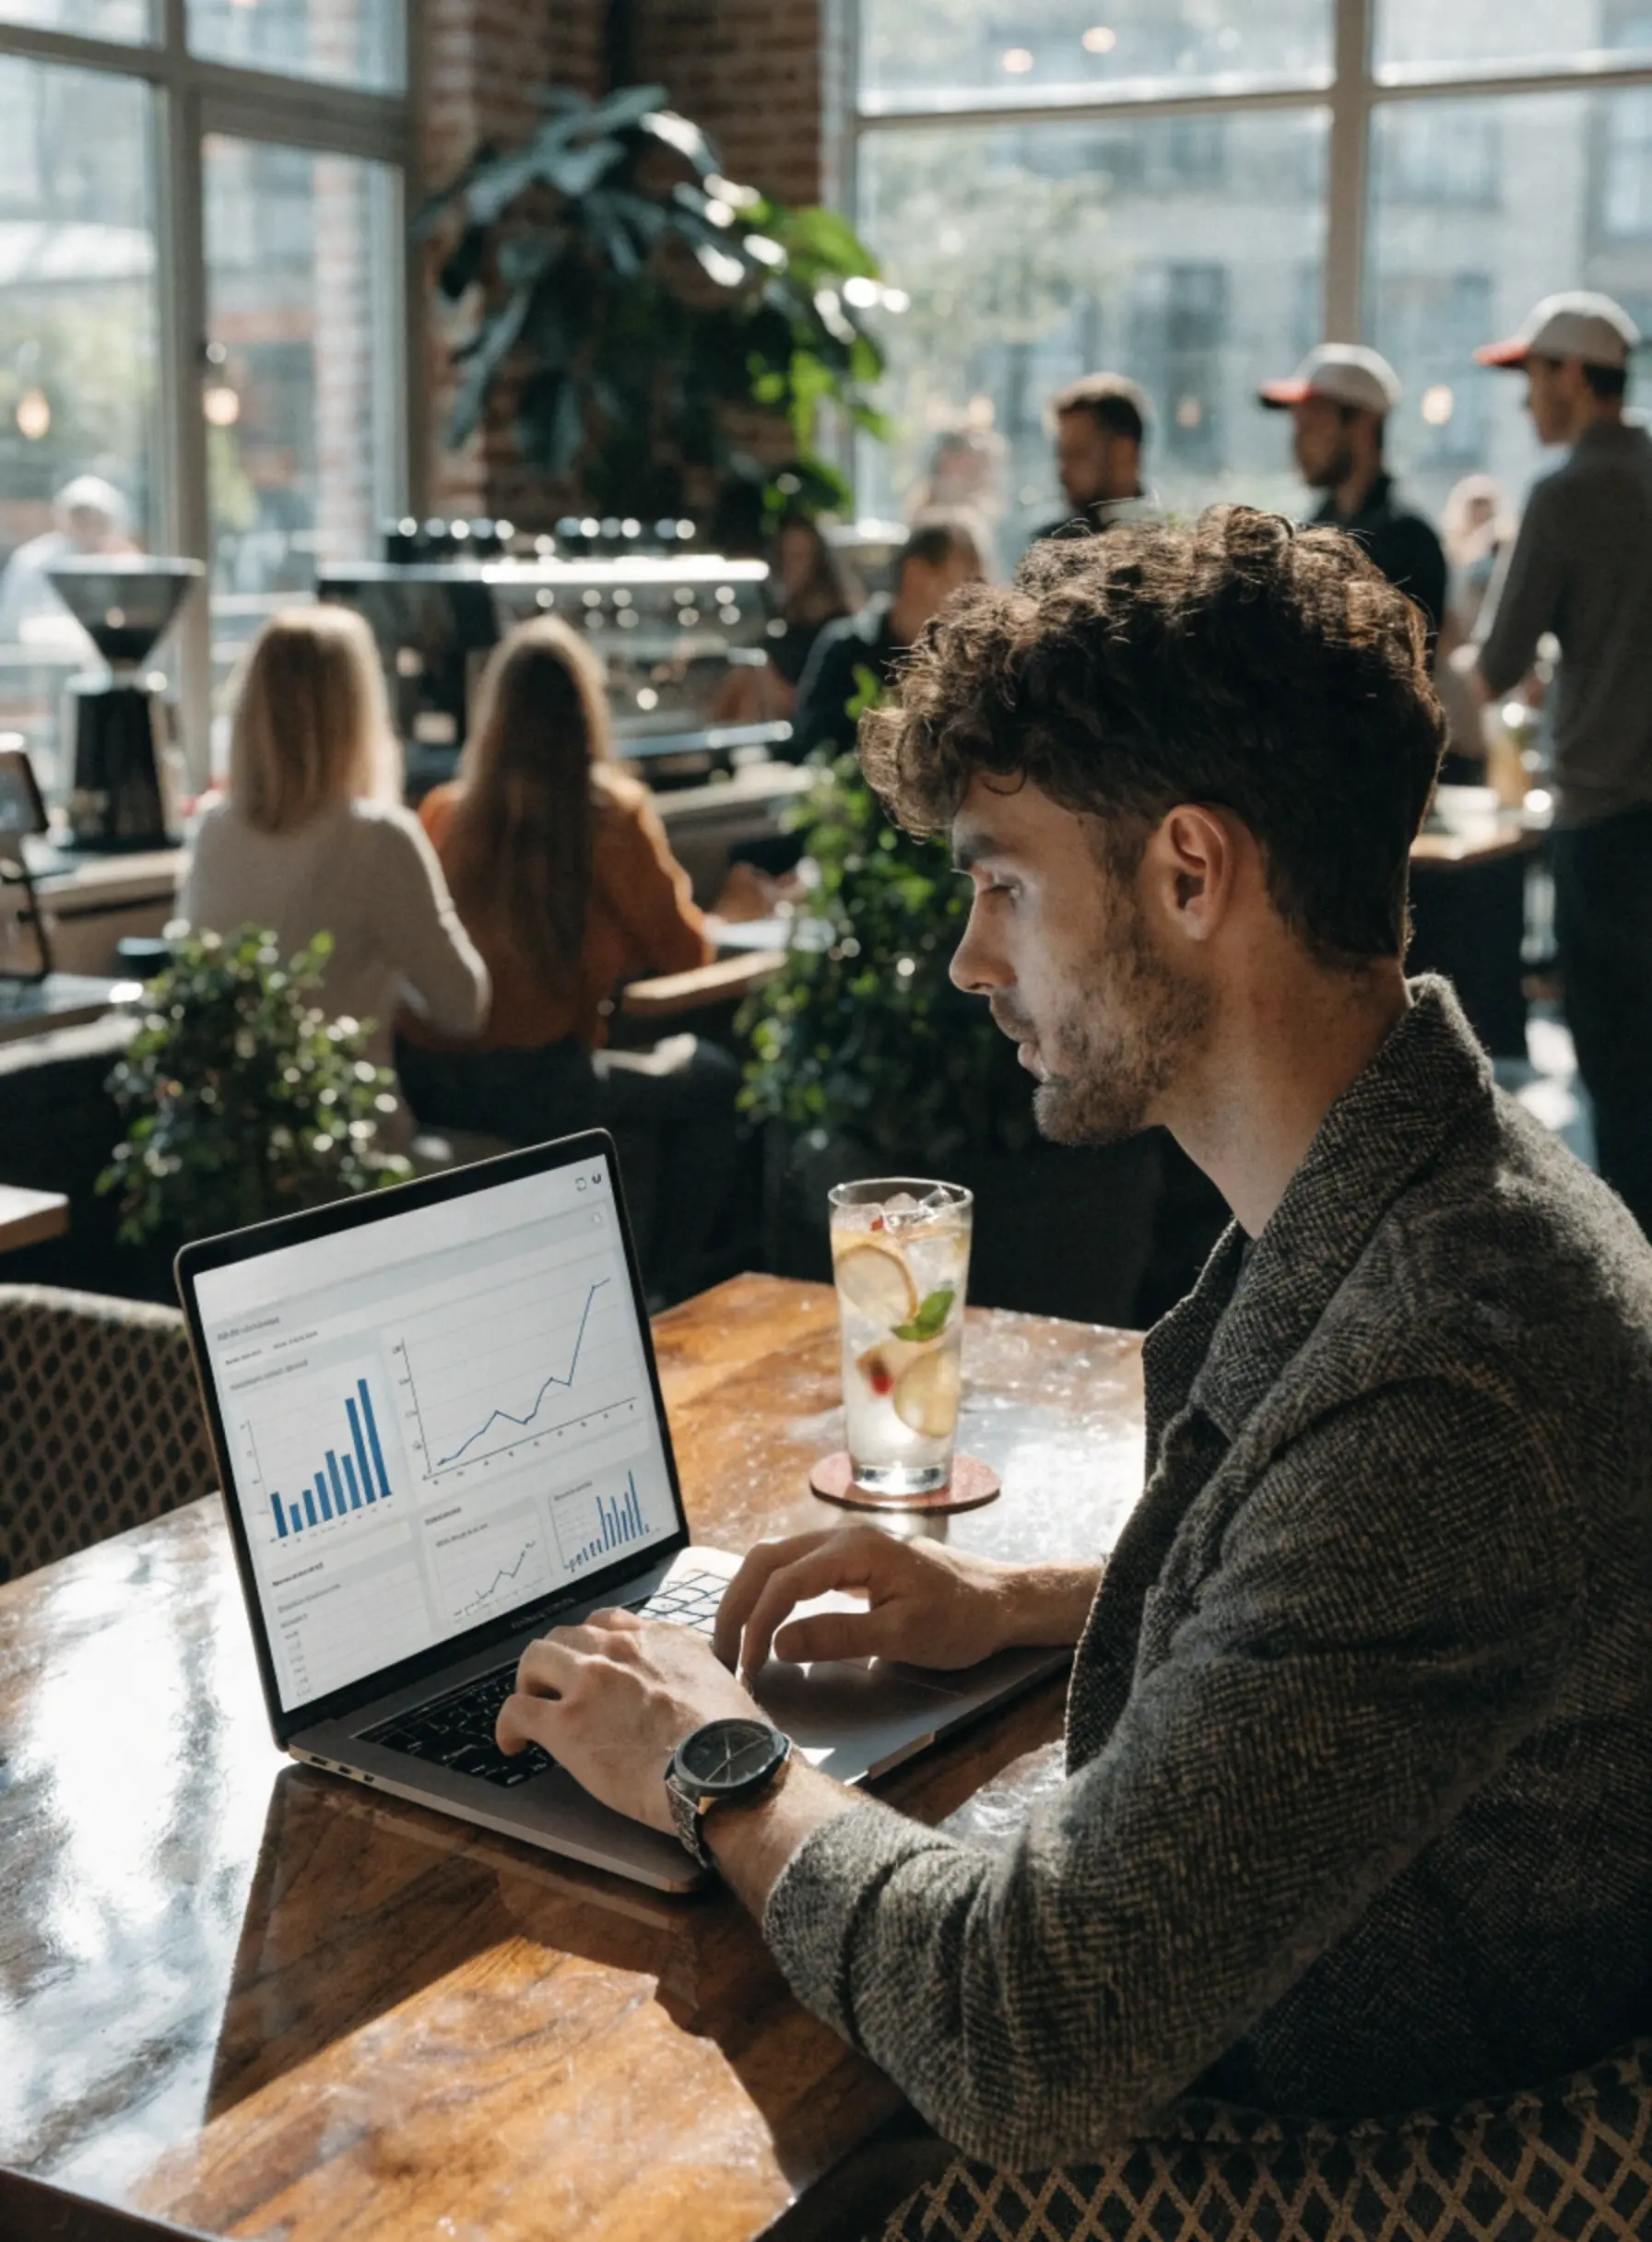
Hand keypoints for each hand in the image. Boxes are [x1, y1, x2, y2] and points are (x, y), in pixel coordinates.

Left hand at [497, 1608, 759, 1834]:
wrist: (724, 1772)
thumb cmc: (734, 1742)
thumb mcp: (722, 1682)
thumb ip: (695, 1672)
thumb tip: (693, 1691)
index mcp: (660, 1638)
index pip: (609, 1624)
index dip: (592, 1647)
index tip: (590, 1667)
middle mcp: (621, 1649)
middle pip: (566, 1636)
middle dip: (557, 1663)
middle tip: (556, 1691)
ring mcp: (589, 1682)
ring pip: (535, 1659)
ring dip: (530, 1683)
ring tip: (533, 1709)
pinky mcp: (566, 1722)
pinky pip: (516, 1709)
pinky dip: (508, 1724)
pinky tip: (513, 1743)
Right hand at [713, 1524, 1066, 1681]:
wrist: (1000, 1601)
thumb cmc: (960, 1619)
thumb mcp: (902, 1636)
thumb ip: (838, 1637)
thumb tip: (778, 1644)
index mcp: (855, 1548)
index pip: (784, 1581)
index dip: (756, 1623)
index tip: (747, 1667)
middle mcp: (843, 1537)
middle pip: (766, 1559)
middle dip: (736, 1603)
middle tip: (722, 1653)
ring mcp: (845, 1546)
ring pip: (776, 1559)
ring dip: (749, 1596)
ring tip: (734, 1641)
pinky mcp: (850, 1560)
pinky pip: (794, 1568)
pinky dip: (769, 1593)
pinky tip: (764, 1623)